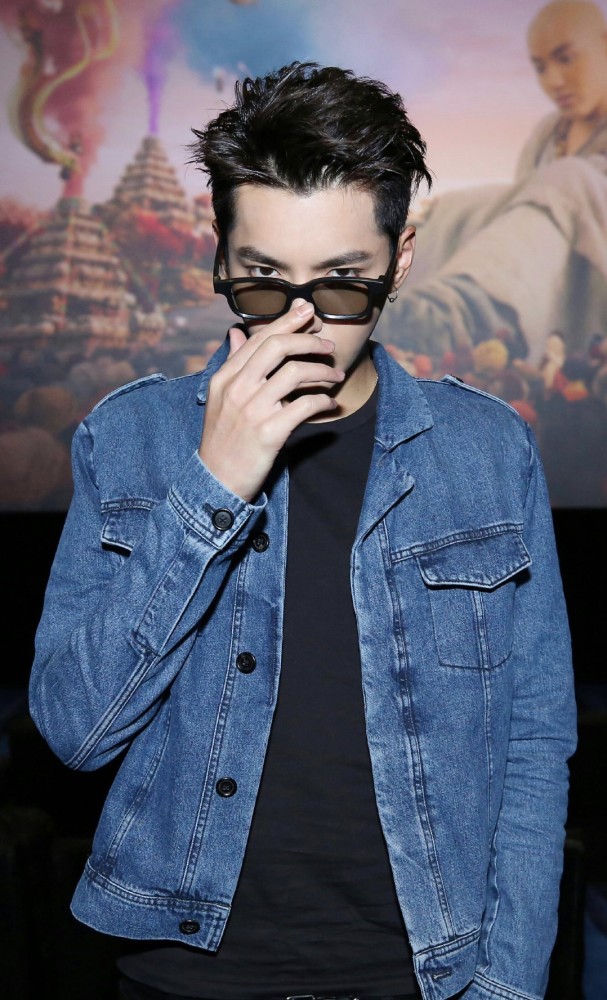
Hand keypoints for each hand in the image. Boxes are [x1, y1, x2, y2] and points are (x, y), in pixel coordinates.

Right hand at [198, 299, 344, 501]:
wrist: (216, 480)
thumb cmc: (222, 438)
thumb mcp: (220, 397)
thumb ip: (232, 363)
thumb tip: (235, 331)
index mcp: (225, 377)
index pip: (258, 338)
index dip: (286, 321)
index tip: (307, 311)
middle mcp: (238, 388)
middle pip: (278, 346)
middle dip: (308, 339)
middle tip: (328, 344)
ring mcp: (253, 409)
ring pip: (296, 373)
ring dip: (323, 371)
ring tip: (336, 375)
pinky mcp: (270, 432)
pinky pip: (306, 406)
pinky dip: (324, 402)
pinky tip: (331, 404)